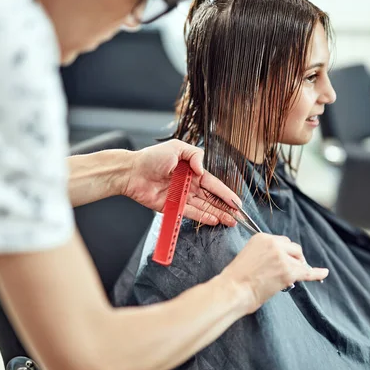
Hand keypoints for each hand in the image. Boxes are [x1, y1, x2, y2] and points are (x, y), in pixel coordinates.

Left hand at [125, 140, 240, 225]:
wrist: (131, 171)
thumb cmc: (151, 157)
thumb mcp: (177, 147)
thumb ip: (195, 155)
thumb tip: (203, 170)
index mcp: (192, 171)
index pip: (213, 184)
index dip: (226, 193)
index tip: (237, 202)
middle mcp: (189, 185)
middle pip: (211, 198)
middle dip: (225, 207)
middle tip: (238, 216)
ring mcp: (181, 197)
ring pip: (203, 207)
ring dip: (217, 214)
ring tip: (230, 221)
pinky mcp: (172, 207)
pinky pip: (189, 213)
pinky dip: (202, 217)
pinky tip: (213, 220)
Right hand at [219, 234, 329, 313]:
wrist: (232, 290)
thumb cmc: (236, 279)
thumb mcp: (248, 256)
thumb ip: (263, 254)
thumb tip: (276, 263)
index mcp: (262, 238)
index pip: (282, 242)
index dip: (285, 253)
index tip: (284, 260)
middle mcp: (273, 244)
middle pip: (293, 248)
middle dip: (294, 258)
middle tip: (289, 270)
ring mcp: (282, 257)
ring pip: (299, 261)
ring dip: (297, 269)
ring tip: (288, 279)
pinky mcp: (289, 272)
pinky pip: (308, 272)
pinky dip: (317, 273)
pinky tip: (324, 273)